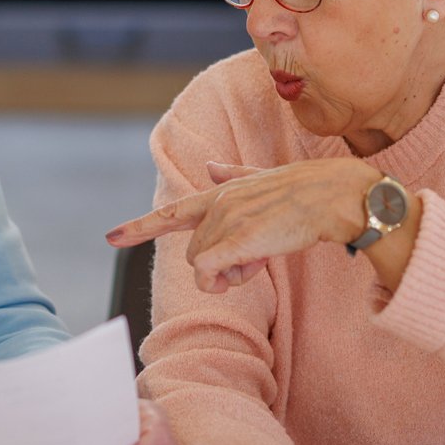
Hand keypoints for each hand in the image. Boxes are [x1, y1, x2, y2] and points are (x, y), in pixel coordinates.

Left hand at [105, 159, 379, 291]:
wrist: (333, 195)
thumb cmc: (308, 190)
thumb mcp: (263, 179)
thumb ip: (233, 176)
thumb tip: (212, 165)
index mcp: (221, 192)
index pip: (171, 212)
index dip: (139, 226)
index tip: (110, 237)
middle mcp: (217, 204)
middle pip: (194, 253)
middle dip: (219, 266)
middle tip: (253, 260)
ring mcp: (225, 221)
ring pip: (203, 265)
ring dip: (230, 274)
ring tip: (261, 257)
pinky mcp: (236, 240)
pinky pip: (208, 272)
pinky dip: (220, 280)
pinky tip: (248, 269)